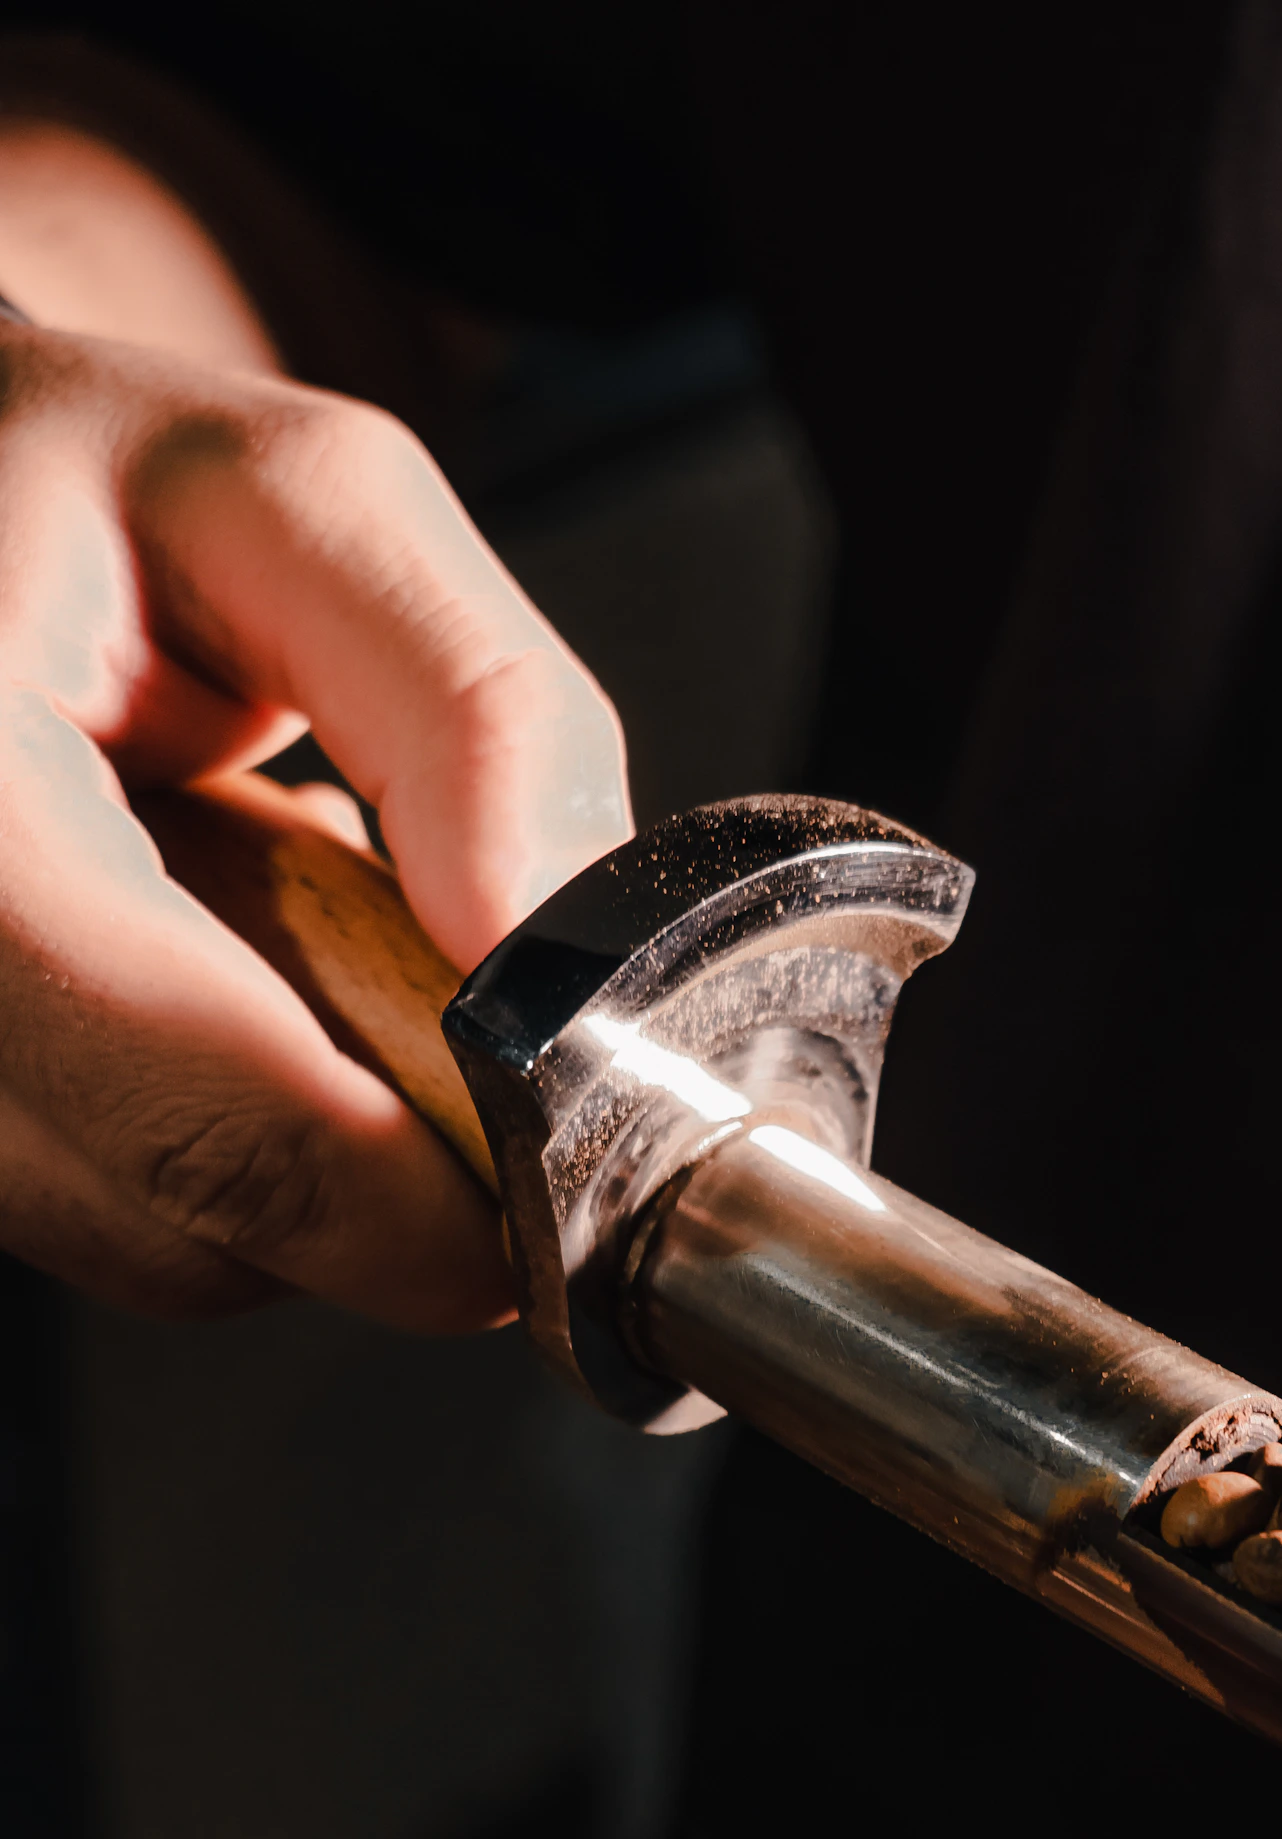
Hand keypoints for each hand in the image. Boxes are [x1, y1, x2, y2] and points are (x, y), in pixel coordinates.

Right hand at [0, 313, 631, 1327]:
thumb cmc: (63, 486)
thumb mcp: (298, 504)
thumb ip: (469, 708)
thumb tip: (551, 946)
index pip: (205, 1123)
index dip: (407, 1204)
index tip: (541, 1193)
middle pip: (185, 1226)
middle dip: (370, 1183)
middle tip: (448, 1036)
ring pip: (149, 1243)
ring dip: (283, 1144)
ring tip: (278, 942)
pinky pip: (105, 1206)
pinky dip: (199, 1128)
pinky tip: (199, 980)